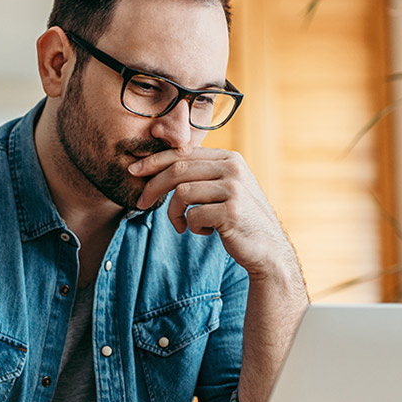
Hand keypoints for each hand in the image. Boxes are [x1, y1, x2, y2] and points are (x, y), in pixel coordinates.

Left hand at [127, 147, 295, 279]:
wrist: (268, 248)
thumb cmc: (238, 218)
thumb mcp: (224, 188)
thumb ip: (201, 173)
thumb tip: (159, 166)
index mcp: (229, 158)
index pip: (183, 153)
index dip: (154, 161)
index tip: (134, 171)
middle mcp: (233, 169)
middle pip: (178, 170)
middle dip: (153, 186)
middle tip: (141, 202)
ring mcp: (234, 189)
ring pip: (182, 193)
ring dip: (174, 213)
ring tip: (183, 225)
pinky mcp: (231, 212)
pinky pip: (193, 216)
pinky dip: (192, 227)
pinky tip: (205, 232)